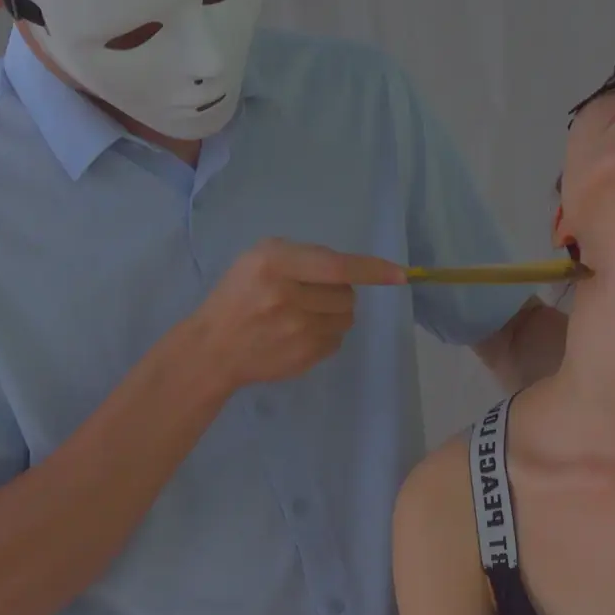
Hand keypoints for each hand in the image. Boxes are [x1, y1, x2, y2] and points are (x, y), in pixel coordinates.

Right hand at [191, 237, 404, 390]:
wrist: (214, 348)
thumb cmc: (238, 295)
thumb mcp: (259, 260)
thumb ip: (302, 257)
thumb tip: (351, 269)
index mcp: (275, 265)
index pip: (336, 267)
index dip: (372, 270)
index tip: (400, 275)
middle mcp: (288, 297)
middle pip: (346, 294)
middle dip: (337, 292)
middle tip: (310, 295)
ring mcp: (298, 332)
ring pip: (346, 318)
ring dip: (333, 314)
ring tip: (303, 315)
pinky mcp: (305, 357)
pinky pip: (336, 341)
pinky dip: (325, 335)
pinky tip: (298, 335)